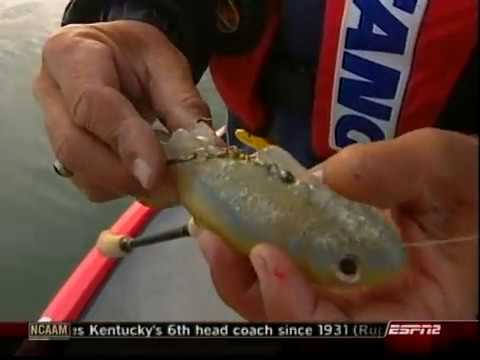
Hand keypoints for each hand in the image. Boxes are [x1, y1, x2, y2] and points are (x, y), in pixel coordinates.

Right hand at [34, 20, 210, 204]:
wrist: (113, 57)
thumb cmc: (137, 56)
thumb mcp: (166, 64)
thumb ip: (182, 104)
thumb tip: (208, 153)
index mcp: (72, 54)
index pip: (92, 104)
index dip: (125, 142)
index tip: (155, 174)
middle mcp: (51, 93)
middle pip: (75, 147)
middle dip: (125, 175)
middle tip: (171, 188)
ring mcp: (51, 127)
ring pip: (79, 172)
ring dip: (125, 186)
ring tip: (164, 182)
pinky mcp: (65, 153)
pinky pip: (88, 183)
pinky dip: (121, 189)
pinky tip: (145, 175)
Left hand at [195, 128, 477, 320]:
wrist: (469, 197)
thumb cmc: (471, 192)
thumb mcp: (451, 172)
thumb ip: (404, 170)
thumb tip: (329, 176)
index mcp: (410, 317)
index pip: (340, 334)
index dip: (294, 307)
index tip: (265, 255)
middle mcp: (368, 315)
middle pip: (294, 323)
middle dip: (248, 286)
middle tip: (213, 237)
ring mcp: (343, 295)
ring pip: (279, 300)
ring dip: (241, 267)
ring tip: (214, 226)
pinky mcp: (327, 272)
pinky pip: (286, 270)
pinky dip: (258, 247)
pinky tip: (240, 219)